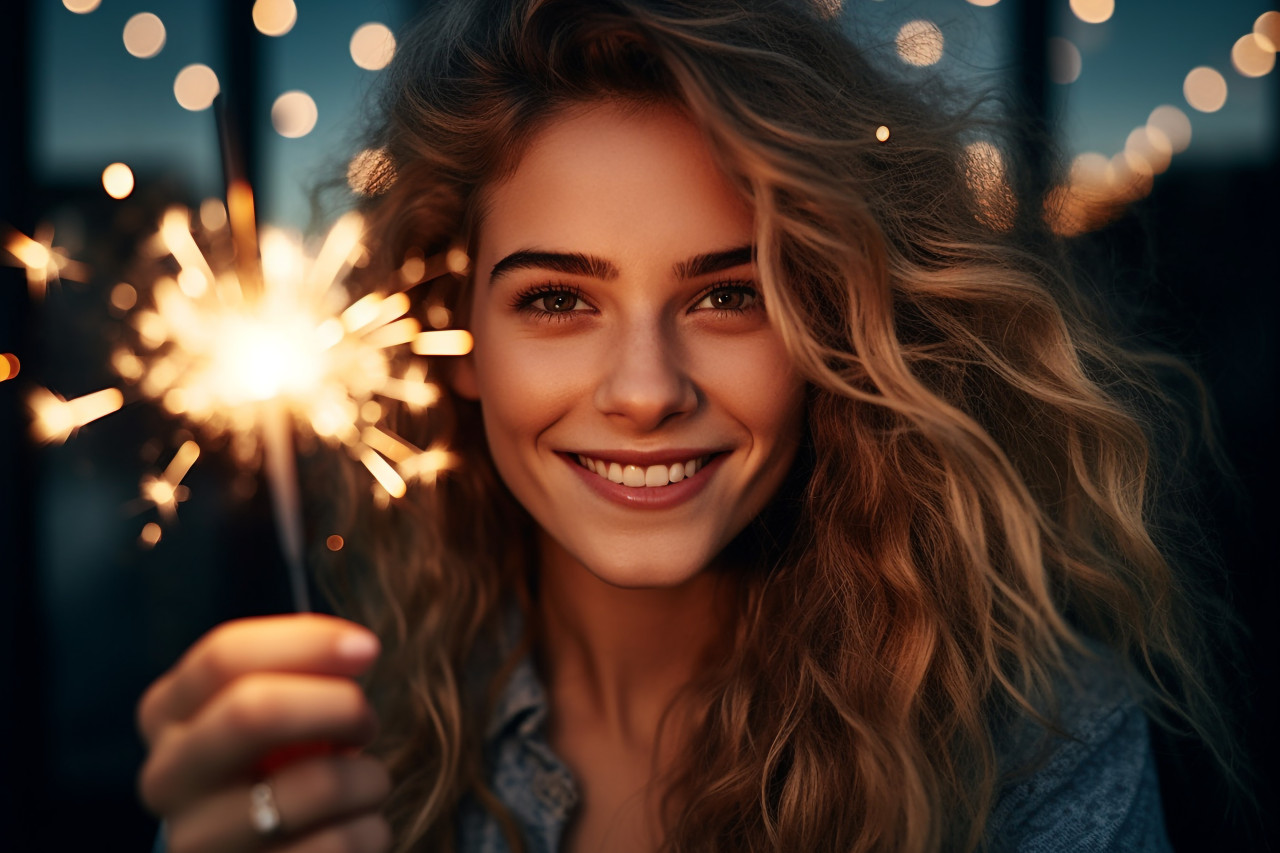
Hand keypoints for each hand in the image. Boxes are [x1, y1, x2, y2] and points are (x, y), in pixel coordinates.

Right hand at [137, 614, 391, 851]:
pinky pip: (334, 845)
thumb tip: (357, 648)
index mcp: (168, 713)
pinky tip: (363, 828)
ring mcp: (194, 842)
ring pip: (312, 786)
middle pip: (253, 712)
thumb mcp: (275, 710)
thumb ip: (299, 670)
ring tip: (369, 785)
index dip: (308, 643)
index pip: (224, 655)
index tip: (368, 648)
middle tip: (367, 723)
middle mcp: (165, 777)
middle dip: (338, 705)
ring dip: (368, 779)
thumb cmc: (284, 764)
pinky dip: (371, 829)